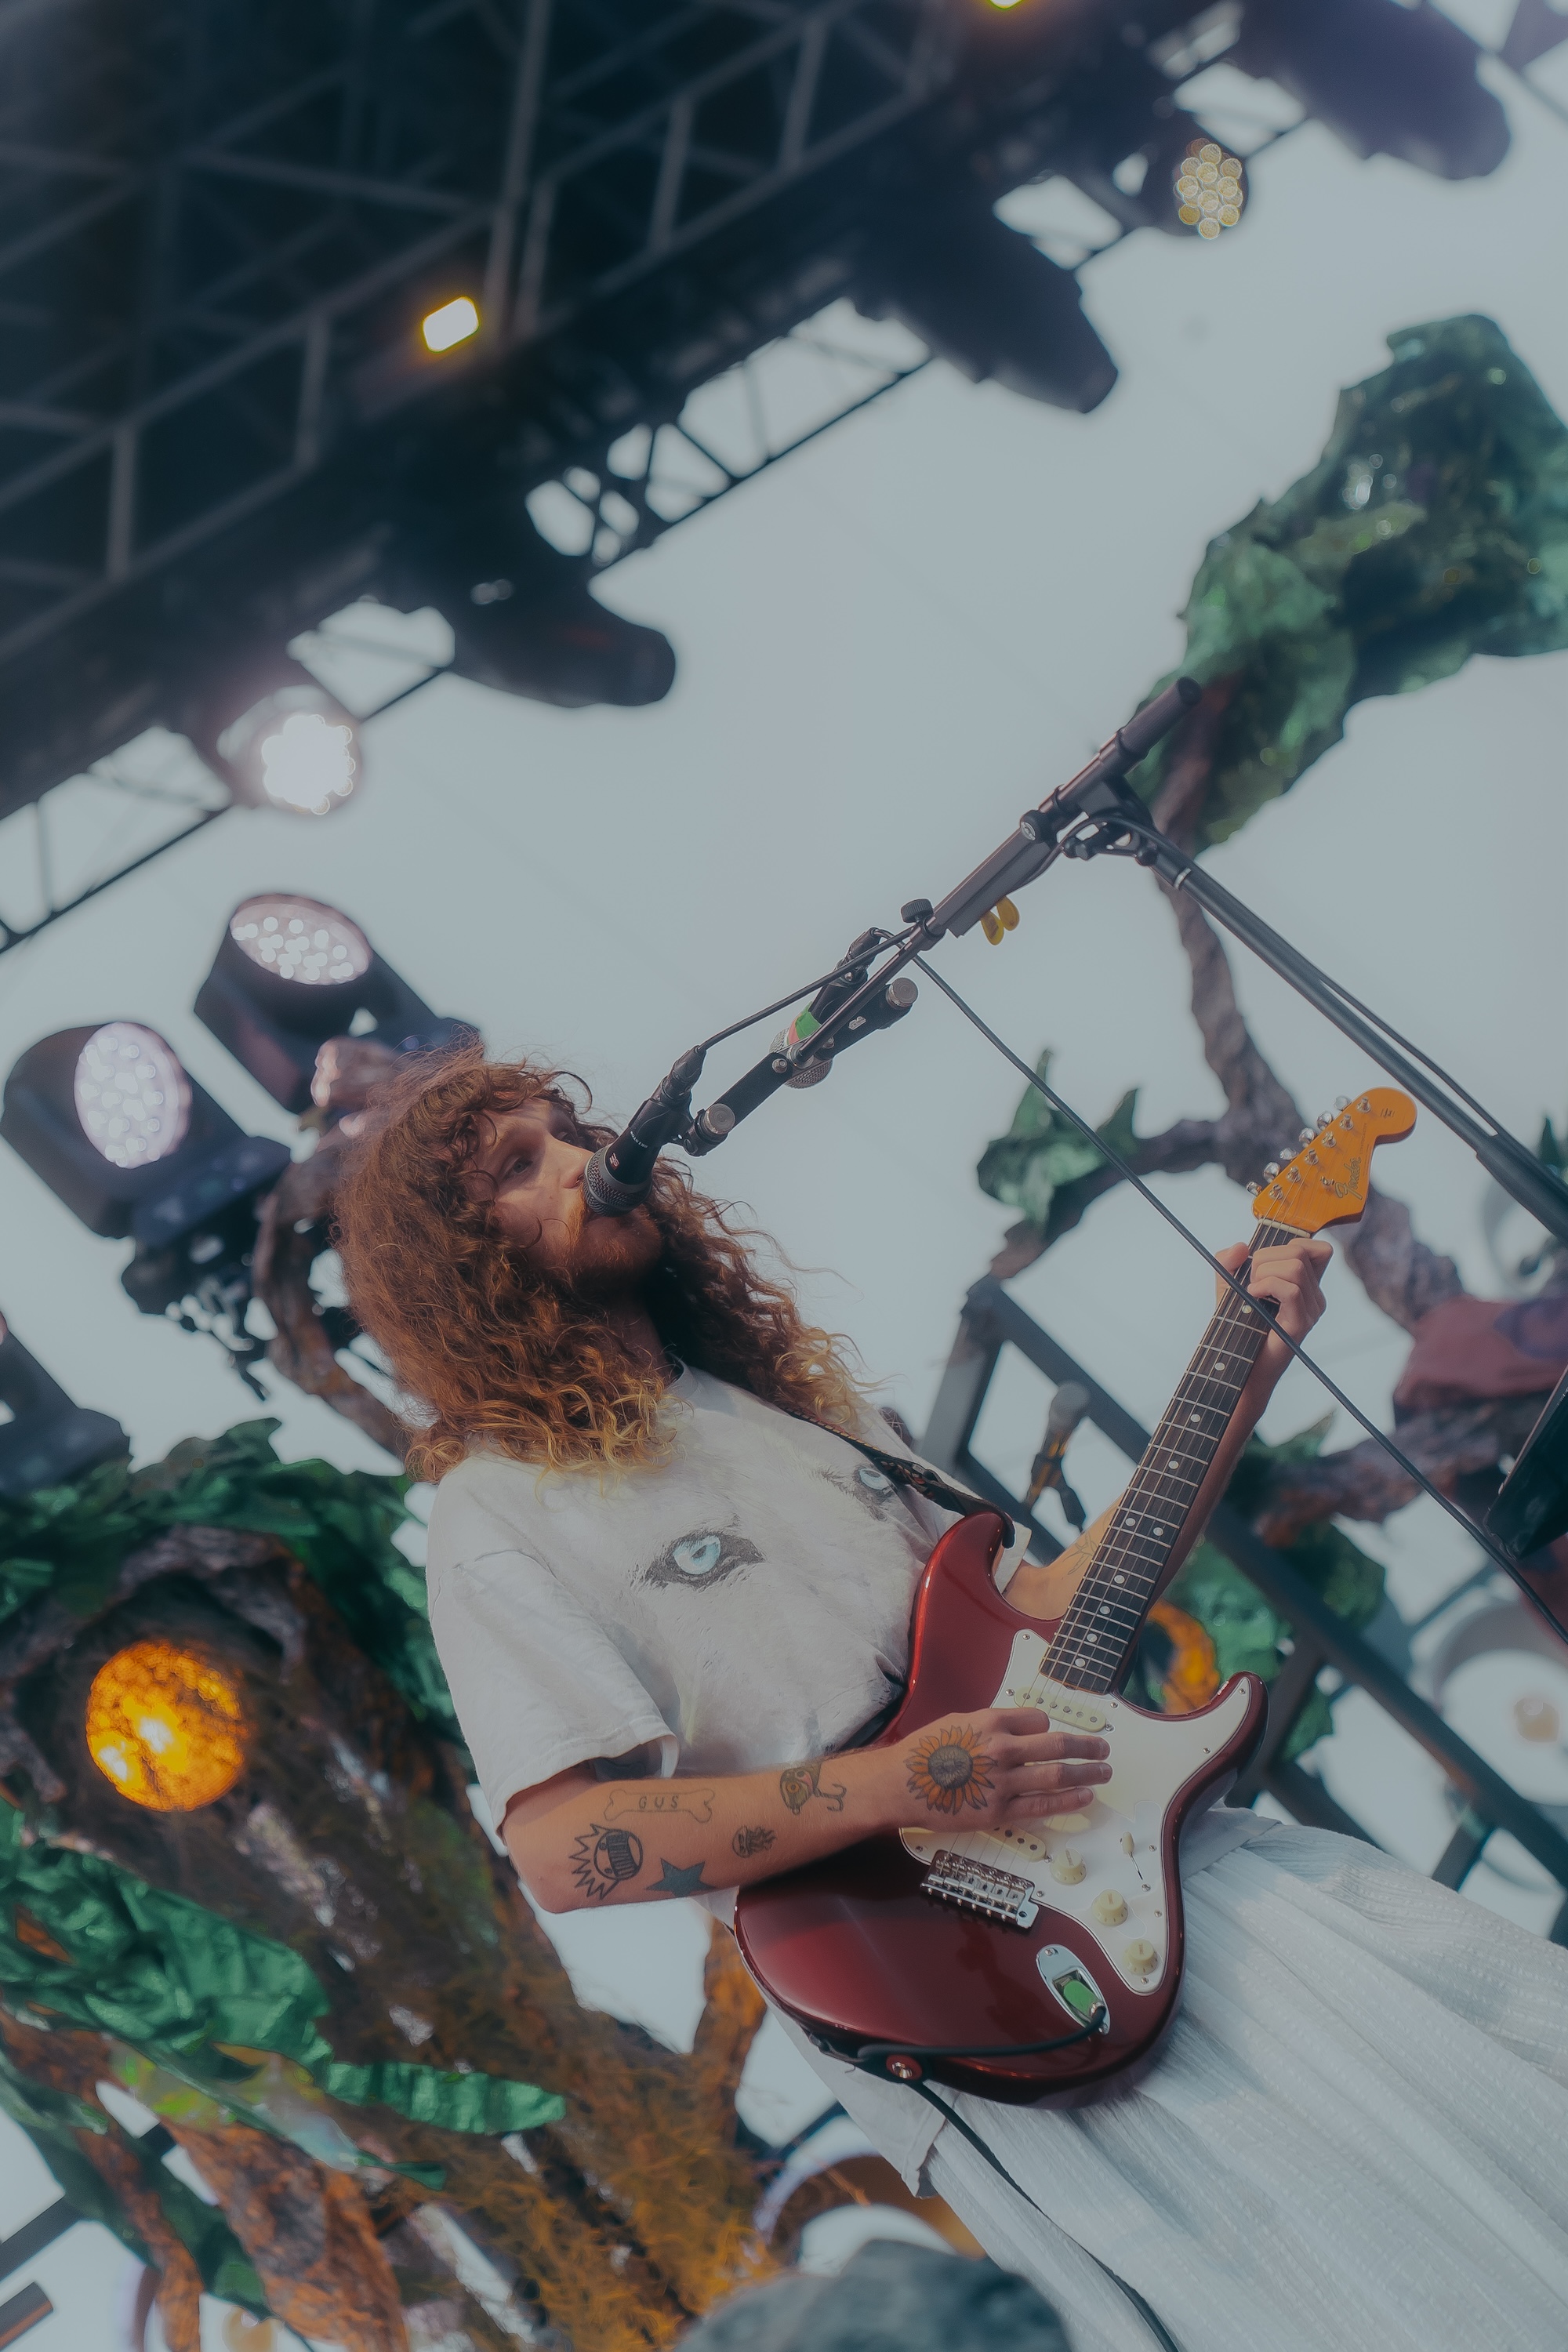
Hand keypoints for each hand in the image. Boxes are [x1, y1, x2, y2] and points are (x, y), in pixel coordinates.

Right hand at [892, 1708, 1110, 1826]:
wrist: (900, 1784)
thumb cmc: (923, 1752)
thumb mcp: (957, 1722)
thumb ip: (988, 1724)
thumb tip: (1015, 1728)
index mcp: (991, 1722)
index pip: (1037, 1720)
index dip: (1048, 1728)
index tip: (1053, 1735)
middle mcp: (1002, 1748)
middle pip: (1056, 1745)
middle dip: (1086, 1747)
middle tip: (1104, 1749)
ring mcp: (1002, 1781)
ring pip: (1056, 1775)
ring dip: (1086, 1772)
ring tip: (1104, 1772)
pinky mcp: (999, 1811)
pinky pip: (1041, 1805)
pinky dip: (1068, 1801)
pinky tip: (1085, 1796)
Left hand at [1216, 1233, 1330, 1395]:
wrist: (1241, 1369)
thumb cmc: (1239, 1327)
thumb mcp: (1229, 1287)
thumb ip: (1228, 1263)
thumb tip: (1241, 1246)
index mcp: (1306, 1285)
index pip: (1317, 1248)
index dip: (1288, 1244)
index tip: (1263, 1263)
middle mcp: (1314, 1296)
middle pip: (1300, 1252)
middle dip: (1265, 1258)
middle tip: (1250, 1281)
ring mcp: (1311, 1311)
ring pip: (1295, 1268)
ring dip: (1263, 1273)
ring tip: (1251, 1291)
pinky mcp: (1300, 1324)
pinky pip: (1290, 1290)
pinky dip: (1266, 1286)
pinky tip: (1252, 1296)